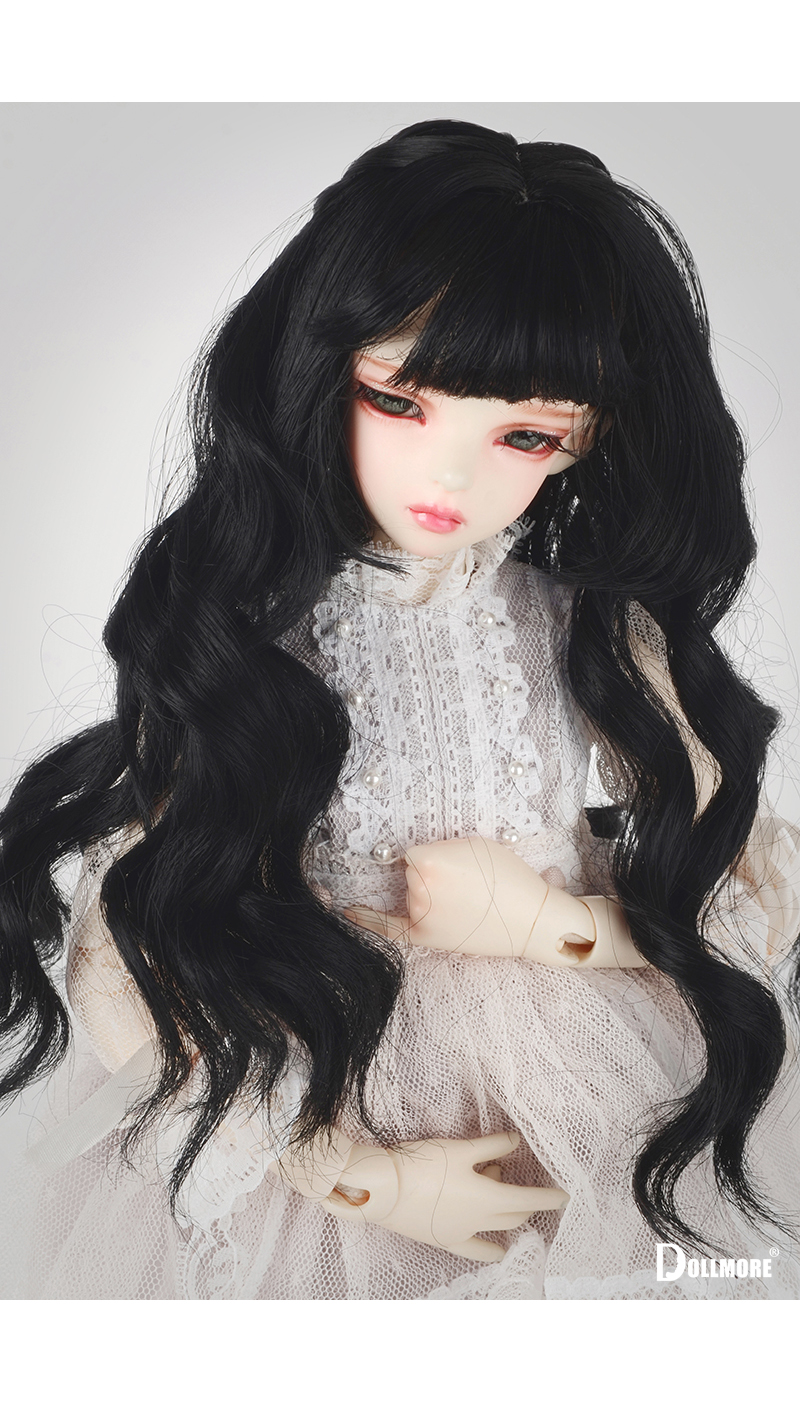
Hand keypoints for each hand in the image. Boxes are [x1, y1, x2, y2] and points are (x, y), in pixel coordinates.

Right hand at [324, 1130, 568, 1262]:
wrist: (383, 1188)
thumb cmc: (423, 1164)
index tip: (566, 1195)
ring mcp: (462, 1233)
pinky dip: (489, 1248)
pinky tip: (498, 1251)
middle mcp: (480, 1221)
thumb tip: (516, 1142)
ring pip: (497, 1227)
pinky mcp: (444, 1239)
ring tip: (502, 1194)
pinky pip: (474, 1248)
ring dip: (507, 1214)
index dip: (549, 1197)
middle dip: (527, 1201)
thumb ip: (492, 1146)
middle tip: (531, 1187)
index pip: (529, 1199)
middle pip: (514, 1214)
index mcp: (489, 1198)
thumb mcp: (462, 1149)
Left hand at [346, 836, 596, 966]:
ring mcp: (419, 914)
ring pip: (411, 895)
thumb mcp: (474, 845)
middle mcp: (417, 887)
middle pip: (410, 873)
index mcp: (426, 859)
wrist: (531, 919)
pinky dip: (366, 919)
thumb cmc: (509, 877)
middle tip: (466, 886)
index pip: (413, 852)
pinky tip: (348, 910)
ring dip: (429, 895)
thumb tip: (413, 855)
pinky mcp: (424, 937)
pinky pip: (387, 928)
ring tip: (465, 902)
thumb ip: (440, 847)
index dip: (435, 858)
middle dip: (433, 875)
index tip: (454, 866)